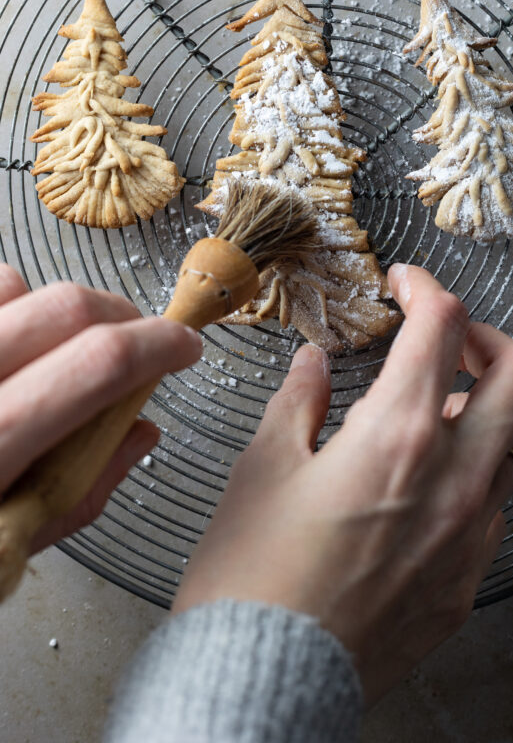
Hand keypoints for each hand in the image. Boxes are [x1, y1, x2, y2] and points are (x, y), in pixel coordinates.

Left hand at [0, 264, 201, 552]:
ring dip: (51, 309)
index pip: (97, 364)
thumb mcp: (9, 541)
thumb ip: (82, 487)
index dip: (159, 345)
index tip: (184, 347)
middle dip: (122, 315)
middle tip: (136, 339)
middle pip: (66, 307)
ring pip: (13, 282)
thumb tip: (142, 433)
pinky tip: (3, 341)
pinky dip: (1, 302)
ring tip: (50, 348)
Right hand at [173, 263, 512, 701]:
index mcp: (397, 434)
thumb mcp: (262, 468)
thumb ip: (299, 402)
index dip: (426, 287)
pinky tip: (419, 488)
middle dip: (490, 338)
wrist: (266, 680)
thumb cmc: (251, 575)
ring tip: (426, 418)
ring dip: (485, 411)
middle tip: (446, 341)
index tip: (404, 285)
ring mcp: (472, 533)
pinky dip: (471, 475)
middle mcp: (453, 478)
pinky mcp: (468, 579)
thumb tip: (315, 365)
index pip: (443, 326)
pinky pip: (495, 506)